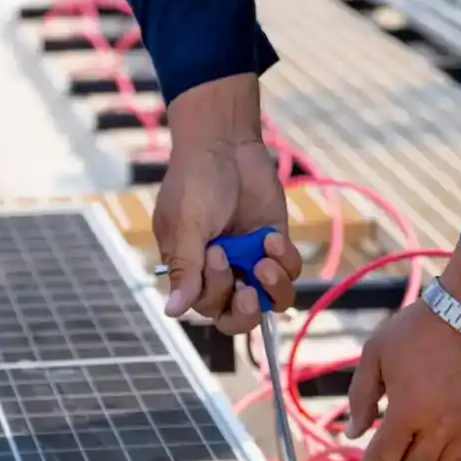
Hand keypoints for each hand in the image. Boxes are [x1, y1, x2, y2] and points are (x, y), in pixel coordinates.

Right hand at [154, 74, 300, 335]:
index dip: (217, 294)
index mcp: (193, 271)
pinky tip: (271, 235)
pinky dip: (285, 260)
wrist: (224, 143)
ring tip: (266, 260)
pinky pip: (289, 271)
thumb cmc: (194, 181)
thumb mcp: (185, 225)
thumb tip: (172, 312)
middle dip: (247, 310)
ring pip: (272, 300)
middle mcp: (223, 272)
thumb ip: (185, 270)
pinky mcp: (275, 244)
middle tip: (249, 288)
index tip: (217, 254)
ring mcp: (251, 259)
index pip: (208, 308)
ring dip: (273, 288)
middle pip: (240, 317)